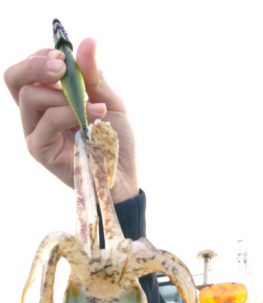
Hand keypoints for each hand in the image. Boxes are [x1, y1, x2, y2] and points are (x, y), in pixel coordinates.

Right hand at [4, 38, 138, 202]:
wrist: (124, 175)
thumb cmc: (114, 141)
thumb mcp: (108, 101)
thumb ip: (94, 75)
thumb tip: (86, 42)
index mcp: (47, 101)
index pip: (26, 71)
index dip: (39, 57)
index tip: (63, 55)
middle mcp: (36, 116)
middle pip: (14, 79)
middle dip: (35, 64)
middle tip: (60, 66)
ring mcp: (36, 133)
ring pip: (29, 96)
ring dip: (61, 93)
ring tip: (91, 104)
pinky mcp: (41, 150)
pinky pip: (47, 120)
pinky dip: (71, 111)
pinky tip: (95, 114)